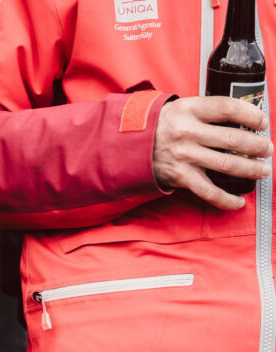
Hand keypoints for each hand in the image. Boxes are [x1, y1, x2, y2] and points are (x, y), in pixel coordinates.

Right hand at [153, 95, 271, 209]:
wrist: (132, 146)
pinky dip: (226, 199)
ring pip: (226, 164)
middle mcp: (189, 133)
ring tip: (263, 171)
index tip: (263, 122)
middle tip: (268, 150)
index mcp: (191, 110)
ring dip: (250, 169)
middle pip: (232, 138)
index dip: (250, 114)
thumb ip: (207, 112)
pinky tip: (239, 202)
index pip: (228, 108)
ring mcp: (185, 156)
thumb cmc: (162, 126)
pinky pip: (208, 191)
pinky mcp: (181, 177)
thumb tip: (240, 119)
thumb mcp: (183, 108)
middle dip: (256, 145)